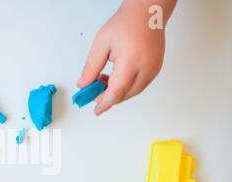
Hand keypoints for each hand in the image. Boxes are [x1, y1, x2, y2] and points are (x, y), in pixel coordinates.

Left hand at [77, 0, 176, 115]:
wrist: (147, 13)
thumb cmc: (126, 23)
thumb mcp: (101, 44)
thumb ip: (91, 67)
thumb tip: (83, 85)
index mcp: (131, 61)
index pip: (117, 91)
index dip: (104, 103)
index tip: (96, 110)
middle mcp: (146, 68)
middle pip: (124, 95)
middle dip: (108, 97)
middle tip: (94, 90)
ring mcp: (153, 70)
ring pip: (132, 92)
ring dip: (117, 92)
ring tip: (103, 79)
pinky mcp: (155, 70)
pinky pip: (139, 86)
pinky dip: (126, 87)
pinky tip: (115, 78)